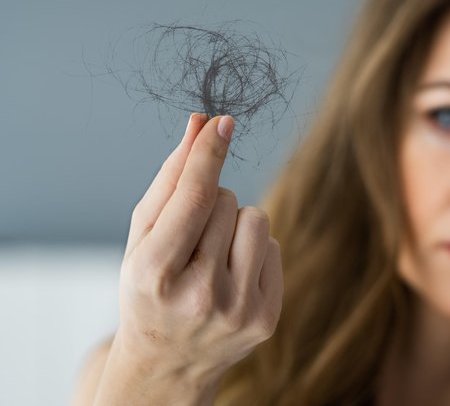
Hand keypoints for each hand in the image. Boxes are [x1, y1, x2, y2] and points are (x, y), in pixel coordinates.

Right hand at [113, 113, 282, 383]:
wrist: (167, 362)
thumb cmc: (149, 287)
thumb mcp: (142, 238)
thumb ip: (170, 180)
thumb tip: (201, 124)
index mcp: (155, 275)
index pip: (193, 199)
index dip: (209, 156)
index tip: (223, 122)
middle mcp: (200, 296)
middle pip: (226, 201)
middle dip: (210, 203)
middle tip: (191, 238)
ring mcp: (238, 311)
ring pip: (257, 218)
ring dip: (236, 223)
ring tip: (213, 255)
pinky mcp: (266, 319)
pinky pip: (273, 246)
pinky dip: (252, 251)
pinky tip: (231, 277)